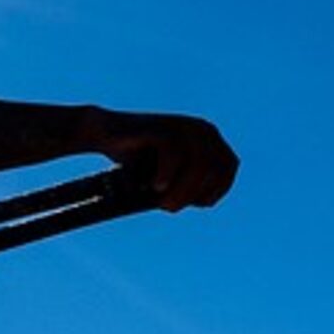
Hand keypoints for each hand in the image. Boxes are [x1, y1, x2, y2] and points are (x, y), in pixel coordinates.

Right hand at [95, 111, 237, 211]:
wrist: (104, 134)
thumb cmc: (137, 159)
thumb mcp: (169, 173)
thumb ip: (190, 182)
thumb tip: (205, 201)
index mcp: (209, 137)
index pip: (229, 167)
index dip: (216, 189)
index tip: (195, 204)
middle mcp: (201, 128)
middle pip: (215, 168)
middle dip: (193, 193)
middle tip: (169, 208)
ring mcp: (182, 126)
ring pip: (199, 164)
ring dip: (182, 190)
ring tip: (163, 203)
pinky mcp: (161, 127)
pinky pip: (174, 153)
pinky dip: (166, 174)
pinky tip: (154, 186)